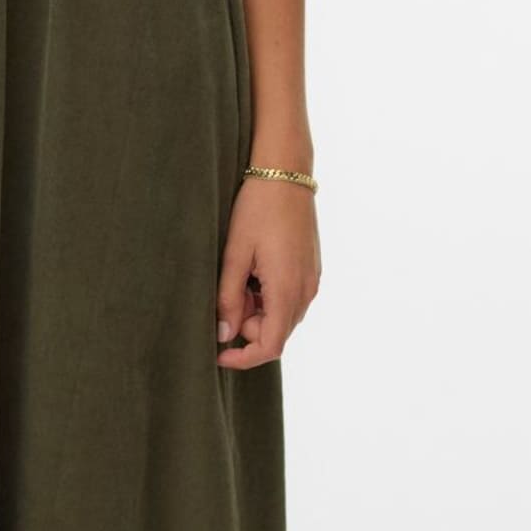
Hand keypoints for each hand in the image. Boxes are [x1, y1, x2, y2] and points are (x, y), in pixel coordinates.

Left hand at [216, 176, 318, 367]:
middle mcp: (306, 291)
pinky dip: (268, 297)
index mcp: (287, 290)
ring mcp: (312, 280)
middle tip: (224, 297)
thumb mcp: (234, 254)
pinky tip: (253, 269)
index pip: (270, 346)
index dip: (243, 358)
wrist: (285, 172)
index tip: (218, 353)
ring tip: (238, 276)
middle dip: (247, 327)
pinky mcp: (311, 270)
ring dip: (257, 311)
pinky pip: (289, 298)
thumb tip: (224, 334)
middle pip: (276, 333)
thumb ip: (228, 298)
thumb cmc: (257, 208)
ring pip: (282, 316)